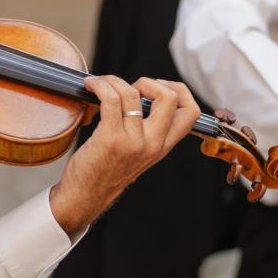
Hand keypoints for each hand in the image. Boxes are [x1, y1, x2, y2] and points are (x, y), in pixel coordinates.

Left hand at [47, 76, 200, 237]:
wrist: (85, 197)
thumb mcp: (139, 153)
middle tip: (130, 89)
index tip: (158, 87)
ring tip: (102, 84)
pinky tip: (91, 86)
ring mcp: (134, 142)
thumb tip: (140, 94)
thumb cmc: (106, 171)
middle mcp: (153, 144)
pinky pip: (110, 99)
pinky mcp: (111, 139)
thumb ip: (148, 130)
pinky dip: (100, 85)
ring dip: (114, 81)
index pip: (191, 113)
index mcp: (163, 146)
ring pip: (133, 93)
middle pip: (170, 98)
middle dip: (149, 82)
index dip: (180, 91)